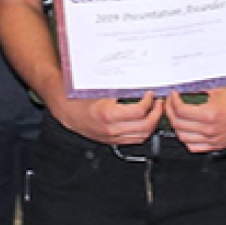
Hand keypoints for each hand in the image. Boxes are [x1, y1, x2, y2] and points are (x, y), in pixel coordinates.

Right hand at [51, 93, 165, 145]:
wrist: (67, 111)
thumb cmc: (79, 98)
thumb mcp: (100, 89)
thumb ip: (119, 88)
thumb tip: (138, 83)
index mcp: (107, 114)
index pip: (139, 111)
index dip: (149, 102)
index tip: (151, 94)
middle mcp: (111, 128)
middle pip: (144, 126)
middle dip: (156, 113)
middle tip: (159, 103)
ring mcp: (112, 137)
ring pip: (141, 136)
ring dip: (152, 124)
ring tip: (155, 111)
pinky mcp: (112, 141)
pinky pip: (134, 140)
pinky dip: (144, 131)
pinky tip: (146, 121)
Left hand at [164, 85, 225, 152]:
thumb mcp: (219, 88)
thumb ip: (199, 90)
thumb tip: (183, 89)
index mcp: (210, 113)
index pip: (180, 110)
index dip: (173, 101)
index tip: (173, 95)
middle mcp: (210, 129)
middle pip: (178, 124)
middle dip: (170, 111)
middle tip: (171, 103)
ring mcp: (213, 140)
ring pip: (183, 137)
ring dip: (176, 125)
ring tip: (177, 115)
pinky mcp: (217, 145)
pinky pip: (194, 147)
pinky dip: (186, 139)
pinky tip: (187, 129)